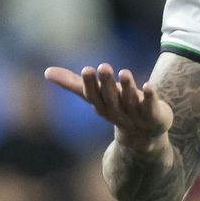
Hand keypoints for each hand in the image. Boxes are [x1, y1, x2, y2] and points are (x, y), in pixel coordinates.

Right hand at [45, 63, 174, 152]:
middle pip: (111, 97)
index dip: (90, 84)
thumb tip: (46, 72)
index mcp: (102, 106)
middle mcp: (117, 111)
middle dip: (106, 83)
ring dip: (127, 87)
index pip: (93, 95)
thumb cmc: (116, 108)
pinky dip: (149, 97)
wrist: (144, 135)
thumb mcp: (96, 97)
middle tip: (104, 66)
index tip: (87, 69)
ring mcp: (135, 115)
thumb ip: (74, 84)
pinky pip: (150, 106)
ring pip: (130, 101)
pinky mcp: (153, 115)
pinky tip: (148, 86)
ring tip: (124, 72)